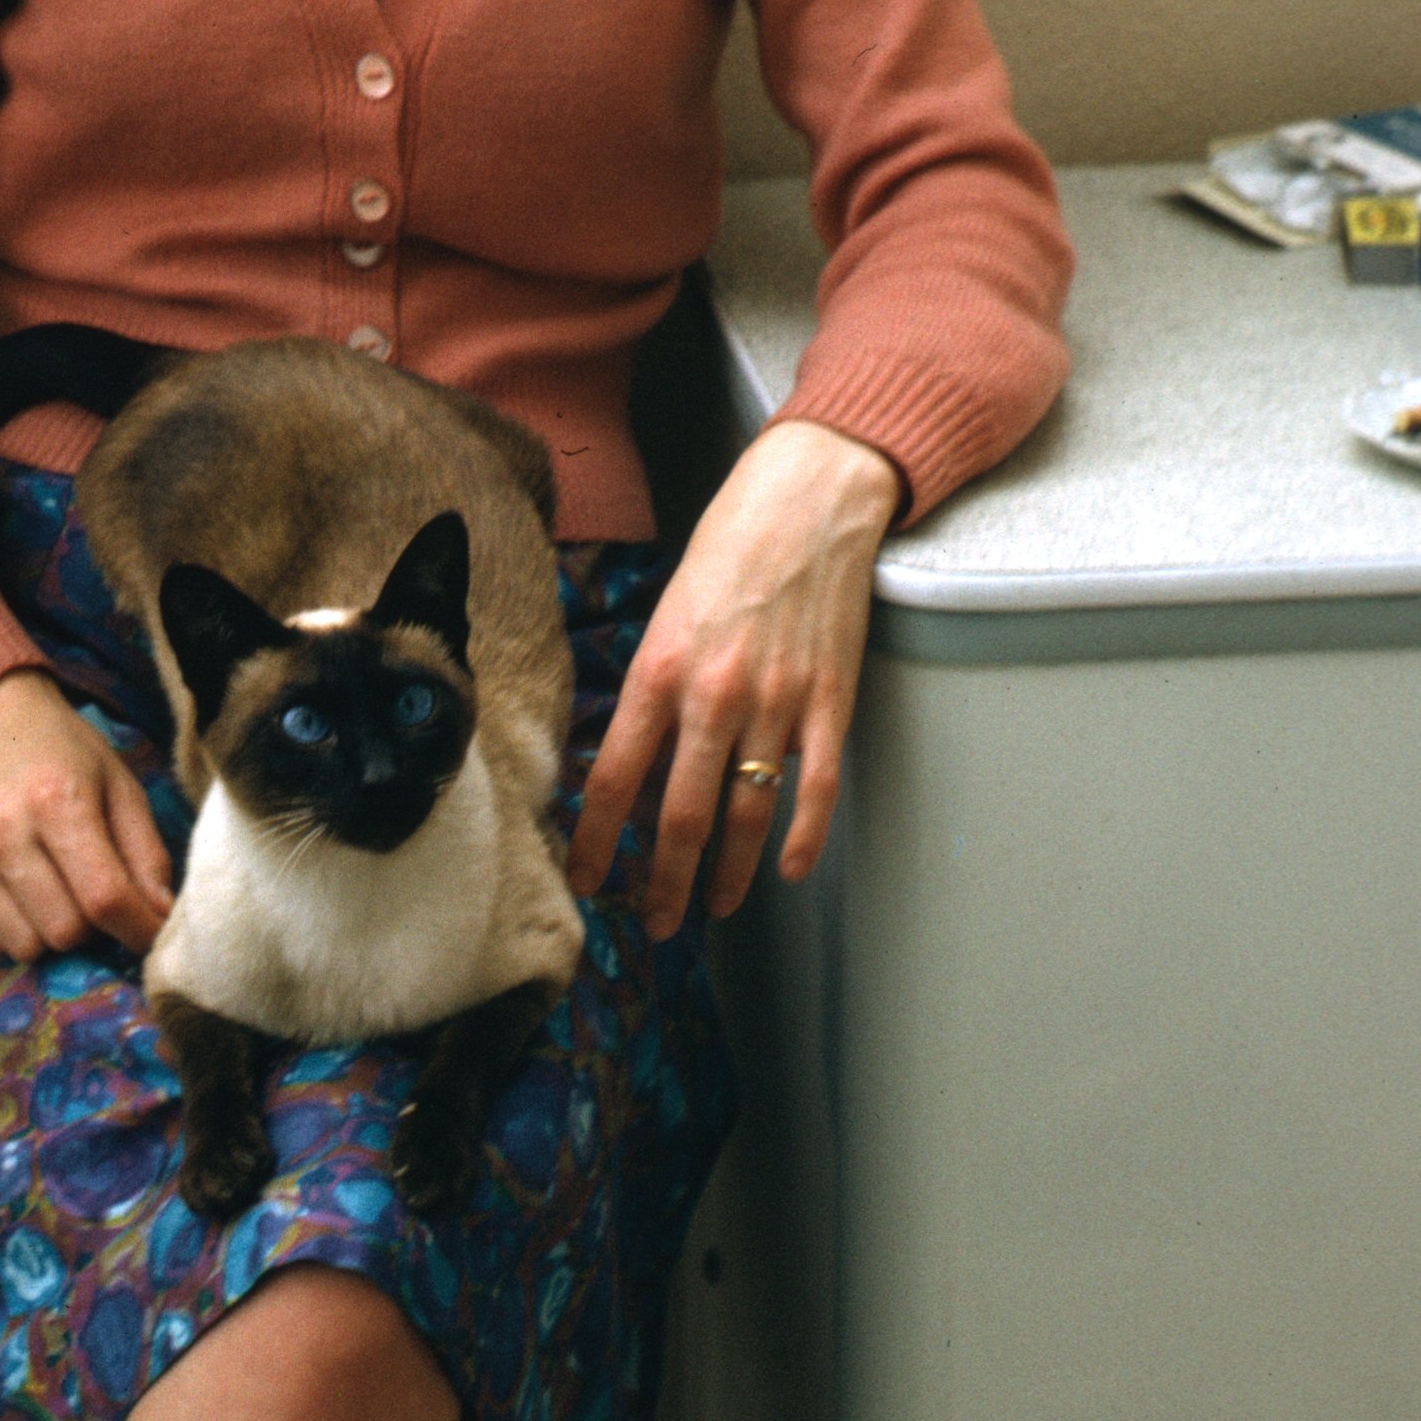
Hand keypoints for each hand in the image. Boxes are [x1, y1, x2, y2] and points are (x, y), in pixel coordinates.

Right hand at [0, 666, 176, 962]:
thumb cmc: (62, 754)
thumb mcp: (119, 785)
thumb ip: (146, 854)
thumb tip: (163, 920)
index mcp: (55, 800)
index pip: (103, 896)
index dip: (139, 928)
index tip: (154, 936)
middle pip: (64, 931)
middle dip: (91, 926)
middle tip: (93, 893)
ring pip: (24, 945)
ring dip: (51, 932)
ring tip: (57, 889)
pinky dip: (15, 927)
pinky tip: (20, 886)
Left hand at [568, 421, 900, 941]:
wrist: (809, 498)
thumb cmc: (730, 545)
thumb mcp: (668, 614)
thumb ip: (654, 692)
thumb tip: (640, 767)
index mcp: (659, 669)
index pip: (613, 779)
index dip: (597, 841)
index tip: (589, 878)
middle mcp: (713, 695)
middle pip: (679, 815)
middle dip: (662, 881)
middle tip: (654, 921)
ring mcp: (777, 703)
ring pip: (745, 814)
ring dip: (726, 873)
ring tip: (713, 906)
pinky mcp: (831, 702)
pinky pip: (817, 790)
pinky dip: (804, 839)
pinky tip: (791, 870)